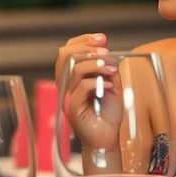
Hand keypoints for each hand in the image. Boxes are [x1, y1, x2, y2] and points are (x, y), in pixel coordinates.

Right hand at [56, 34, 123, 157]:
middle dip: (86, 48)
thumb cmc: (107, 114)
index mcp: (72, 77)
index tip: (102, 38)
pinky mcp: (73, 108)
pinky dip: (98, 83)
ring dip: (96, 65)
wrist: (107, 138)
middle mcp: (66, 85)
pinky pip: (81, 88)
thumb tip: (108, 52)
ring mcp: (67, 96)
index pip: (67, 50)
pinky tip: (110, 87)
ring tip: (111, 70)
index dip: (83, 40)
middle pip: (64, 55)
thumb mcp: (111, 84)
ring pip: (74, 69)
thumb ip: (107, 69)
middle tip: (105, 52)